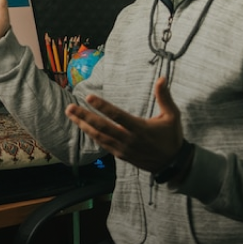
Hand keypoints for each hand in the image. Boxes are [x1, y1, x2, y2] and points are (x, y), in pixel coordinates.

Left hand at [65, 77, 184, 172]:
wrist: (172, 164)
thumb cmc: (171, 137)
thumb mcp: (172, 116)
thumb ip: (165, 97)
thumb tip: (161, 79)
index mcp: (140, 128)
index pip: (117, 116)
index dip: (102, 106)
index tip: (89, 97)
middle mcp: (129, 139)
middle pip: (102, 126)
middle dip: (84, 116)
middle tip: (70, 108)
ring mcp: (123, 148)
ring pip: (99, 136)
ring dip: (83, 125)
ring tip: (71, 115)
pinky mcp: (120, 155)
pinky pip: (102, 144)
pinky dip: (92, 135)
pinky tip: (83, 127)